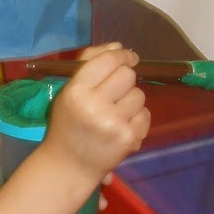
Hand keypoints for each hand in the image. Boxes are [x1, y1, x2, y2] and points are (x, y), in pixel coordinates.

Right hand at [34, 43, 149, 187]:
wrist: (68, 166)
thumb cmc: (68, 124)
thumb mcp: (69, 90)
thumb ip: (91, 63)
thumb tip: (119, 47)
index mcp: (77, 91)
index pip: (108, 60)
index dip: (122, 56)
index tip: (128, 58)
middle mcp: (95, 105)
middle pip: (128, 75)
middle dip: (124, 81)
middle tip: (115, 92)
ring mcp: (114, 123)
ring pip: (139, 95)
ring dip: (130, 101)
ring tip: (115, 114)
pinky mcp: (129, 138)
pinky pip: (146, 115)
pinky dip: (137, 119)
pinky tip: (121, 127)